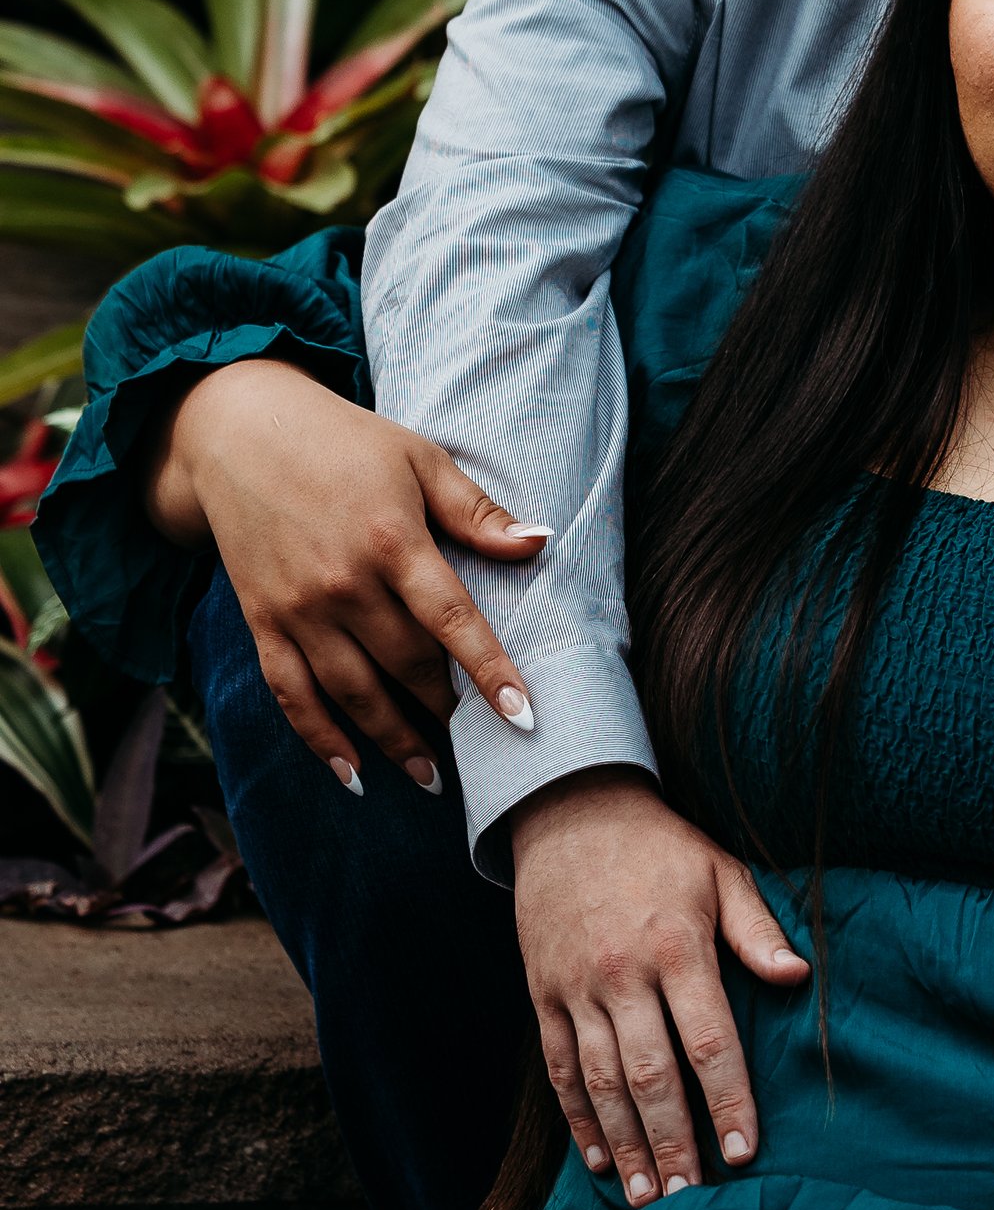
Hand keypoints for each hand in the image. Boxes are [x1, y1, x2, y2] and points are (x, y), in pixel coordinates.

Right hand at [148, 356, 545, 794]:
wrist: (238, 432)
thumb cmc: (344, 442)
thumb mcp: (418, 458)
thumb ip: (476, 512)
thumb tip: (540, 542)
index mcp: (390, 539)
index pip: (451, 619)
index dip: (489, 671)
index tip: (524, 717)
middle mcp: (342, 583)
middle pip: (405, 665)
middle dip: (447, 710)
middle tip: (486, 748)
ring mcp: (297, 608)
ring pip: (352, 693)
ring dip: (394, 740)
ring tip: (432, 777)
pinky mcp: (261, 621)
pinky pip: (291, 693)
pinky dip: (319, 738)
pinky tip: (353, 773)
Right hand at [510, 769, 810, 1200]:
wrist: (570, 812)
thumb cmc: (661, 848)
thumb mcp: (721, 871)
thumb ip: (757, 929)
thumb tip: (797, 978)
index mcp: (677, 947)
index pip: (708, 1041)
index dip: (728, 1101)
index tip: (743, 1152)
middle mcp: (623, 974)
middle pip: (651, 1076)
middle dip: (673, 1142)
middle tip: (691, 1197)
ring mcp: (576, 988)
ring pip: (601, 1082)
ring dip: (626, 1143)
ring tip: (647, 1196)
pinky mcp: (543, 993)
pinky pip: (559, 1067)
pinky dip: (577, 1118)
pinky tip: (599, 1158)